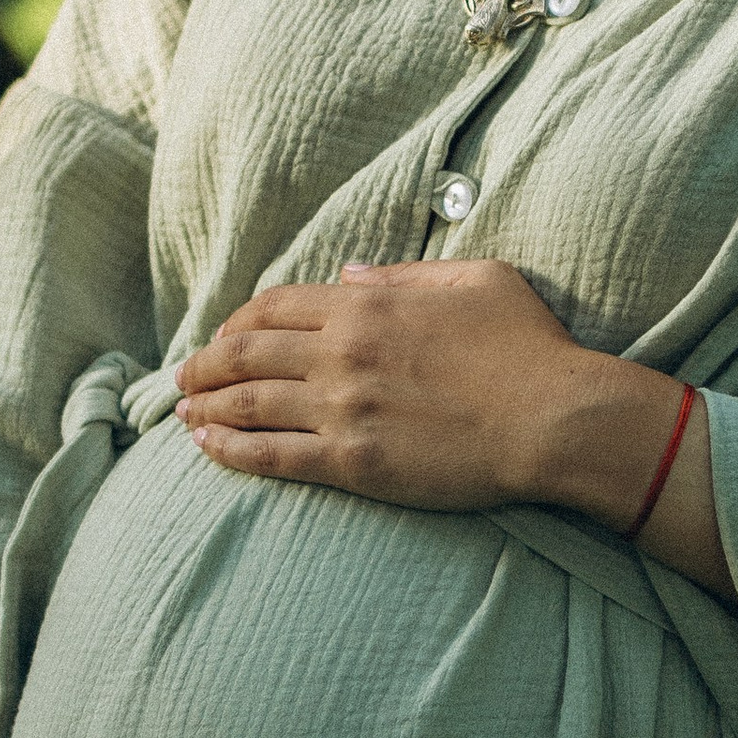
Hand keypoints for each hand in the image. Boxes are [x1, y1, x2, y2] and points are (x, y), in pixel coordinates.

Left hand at [173, 260, 735, 600]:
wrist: (553, 420)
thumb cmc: (528, 346)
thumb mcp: (475, 280)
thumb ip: (404, 275)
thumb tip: (351, 276)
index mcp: (368, 304)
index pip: (275, 305)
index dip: (239, 319)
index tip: (225, 333)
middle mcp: (342, 353)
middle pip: (245, 352)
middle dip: (205, 363)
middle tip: (186, 376)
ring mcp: (342, 410)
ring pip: (247, 404)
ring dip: (206, 406)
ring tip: (184, 412)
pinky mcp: (352, 462)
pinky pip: (271, 455)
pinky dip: (230, 450)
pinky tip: (207, 449)